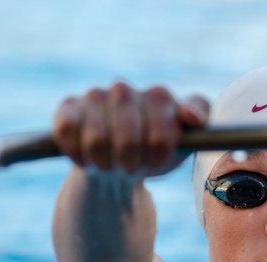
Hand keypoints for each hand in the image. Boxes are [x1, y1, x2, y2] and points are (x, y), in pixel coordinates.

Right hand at [53, 82, 208, 175]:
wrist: (120, 163)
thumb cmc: (156, 150)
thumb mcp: (186, 141)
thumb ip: (198, 122)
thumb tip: (190, 116)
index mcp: (159, 96)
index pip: (161, 135)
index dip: (156, 156)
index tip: (155, 161)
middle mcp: (125, 90)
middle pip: (127, 140)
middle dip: (130, 163)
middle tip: (131, 167)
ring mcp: (95, 96)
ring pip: (96, 140)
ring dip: (104, 163)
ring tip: (111, 164)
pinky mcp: (68, 107)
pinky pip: (68, 131)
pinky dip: (78, 153)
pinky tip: (87, 158)